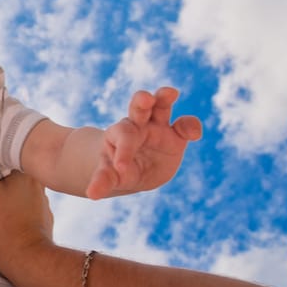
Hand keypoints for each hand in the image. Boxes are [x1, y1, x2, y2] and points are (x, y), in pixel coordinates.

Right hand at [0, 127, 53, 269]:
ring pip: (16, 183)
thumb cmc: (4, 229)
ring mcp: (39, 201)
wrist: (28, 264)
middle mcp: (37, 182)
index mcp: (26, 170)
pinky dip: (10, 200)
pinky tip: (0, 205)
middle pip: (11, 165)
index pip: (6, 147)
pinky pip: (21, 201)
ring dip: (2, 182)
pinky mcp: (37, 218)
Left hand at [87, 87, 202, 198]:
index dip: (123, 151)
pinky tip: (194, 134)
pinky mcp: (176, 136)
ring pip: (161, 107)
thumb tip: (92, 194)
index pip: (123, 137)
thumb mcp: (110, 175)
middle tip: (144, 98)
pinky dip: (191, 127)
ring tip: (170, 92)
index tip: (121, 167)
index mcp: (119, 134)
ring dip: (164, 98)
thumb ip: (103, 180)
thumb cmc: (117, 169)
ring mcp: (158, 127)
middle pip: (139, 108)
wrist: (132, 169)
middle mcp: (138, 125)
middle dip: (141, 102)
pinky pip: (186, 126)